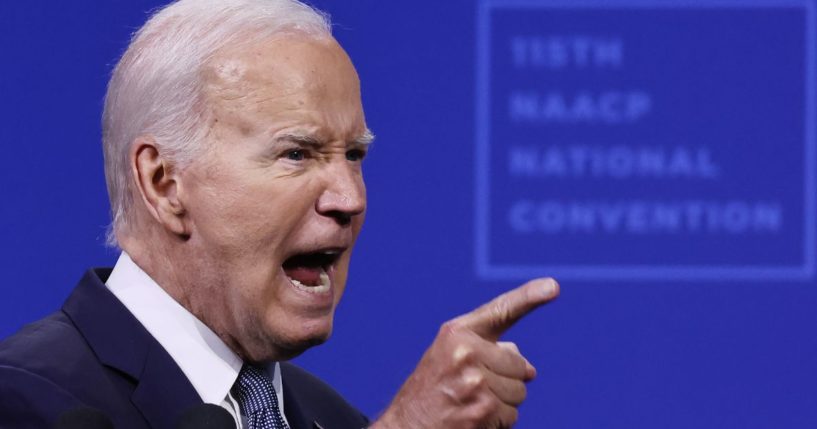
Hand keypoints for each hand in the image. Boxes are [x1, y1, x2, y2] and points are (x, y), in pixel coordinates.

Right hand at [371, 278, 559, 428]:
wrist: (405, 427)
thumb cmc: (430, 392)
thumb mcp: (449, 359)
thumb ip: (486, 350)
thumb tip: (528, 367)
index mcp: (456, 334)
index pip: (500, 311)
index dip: (529, 297)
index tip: (552, 286)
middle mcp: (465, 352)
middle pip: (519, 365)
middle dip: (505, 380)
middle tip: (471, 390)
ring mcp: (475, 381)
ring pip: (519, 392)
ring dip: (501, 403)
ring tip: (469, 405)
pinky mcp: (483, 408)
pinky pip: (512, 415)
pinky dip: (497, 423)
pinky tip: (472, 420)